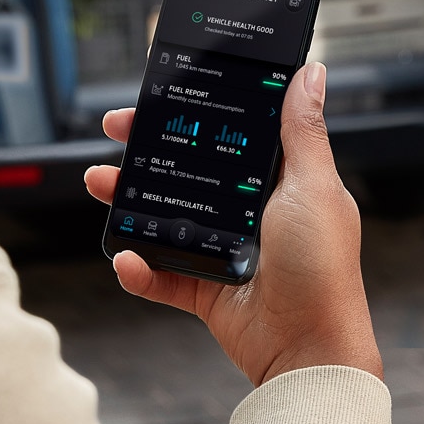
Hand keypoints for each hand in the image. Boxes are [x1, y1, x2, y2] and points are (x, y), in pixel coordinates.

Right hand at [83, 62, 382, 385]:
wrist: (311, 349)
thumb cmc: (323, 267)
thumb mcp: (314, 186)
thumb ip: (302, 131)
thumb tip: (311, 74)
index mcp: (281, 183)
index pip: (230, 136)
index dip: (196, 114)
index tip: (161, 97)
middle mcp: (252, 214)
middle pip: (190, 173)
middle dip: (148, 151)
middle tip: (116, 132)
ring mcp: (227, 252)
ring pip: (167, 219)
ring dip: (129, 202)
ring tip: (100, 184)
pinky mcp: (208, 291)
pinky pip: (163, 276)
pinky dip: (140, 269)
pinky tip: (124, 257)